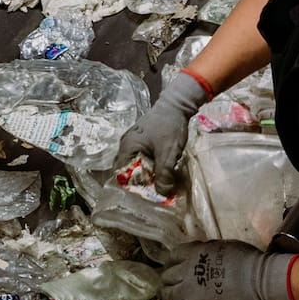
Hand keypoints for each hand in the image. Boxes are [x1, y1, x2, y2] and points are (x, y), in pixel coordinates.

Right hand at [116, 72, 208, 193]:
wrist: (177, 104)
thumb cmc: (170, 128)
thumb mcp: (168, 154)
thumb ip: (164, 175)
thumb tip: (162, 194)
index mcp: (127, 147)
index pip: (121, 174)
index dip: (132, 187)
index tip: (145, 195)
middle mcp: (125, 144)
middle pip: (127, 170)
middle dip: (139, 182)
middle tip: (152, 192)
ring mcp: (132, 141)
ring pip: (134, 164)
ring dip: (145, 174)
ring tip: (156, 182)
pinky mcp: (141, 139)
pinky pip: (140, 157)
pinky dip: (148, 165)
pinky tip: (158, 169)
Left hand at [158, 241, 295, 299]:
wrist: (257, 279)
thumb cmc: (246, 259)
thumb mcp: (222, 246)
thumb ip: (206, 252)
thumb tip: (201, 257)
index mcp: (194, 252)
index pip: (174, 255)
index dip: (171, 261)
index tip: (172, 265)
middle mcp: (187, 270)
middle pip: (167, 275)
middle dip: (167, 279)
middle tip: (168, 283)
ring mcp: (189, 290)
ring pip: (167, 293)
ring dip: (165, 295)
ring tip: (165, 297)